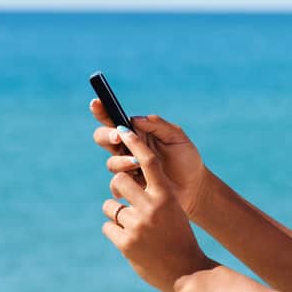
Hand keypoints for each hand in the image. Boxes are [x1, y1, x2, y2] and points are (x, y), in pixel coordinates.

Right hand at [91, 101, 208, 216]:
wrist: (194, 186)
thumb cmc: (186, 158)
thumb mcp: (177, 137)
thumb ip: (159, 126)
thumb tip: (135, 119)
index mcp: (137, 133)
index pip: (114, 119)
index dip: (102, 110)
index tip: (97, 103)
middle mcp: (128, 149)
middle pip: (103, 138)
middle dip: (107, 135)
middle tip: (119, 137)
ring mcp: (127, 168)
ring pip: (111, 162)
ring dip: (122, 160)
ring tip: (138, 161)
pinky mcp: (129, 188)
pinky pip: (116, 186)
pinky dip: (124, 182)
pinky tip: (138, 180)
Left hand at [101, 126, 214, 291]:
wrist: (187, 271)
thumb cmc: (179, 236)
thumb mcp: (173, 210)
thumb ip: (154, 196)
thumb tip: (127, 183)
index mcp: (166, 195)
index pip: (148, 161)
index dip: (134, 143)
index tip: (122, 129)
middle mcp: (151, 207)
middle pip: (119, 180)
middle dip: (118, 187)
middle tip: (125, 197)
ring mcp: (137, 225)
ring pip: (110, 206)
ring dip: (116, 214)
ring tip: (132, 227)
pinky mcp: (125, 243)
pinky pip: (108, 226)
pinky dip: (115, 231)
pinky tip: (131, 241)